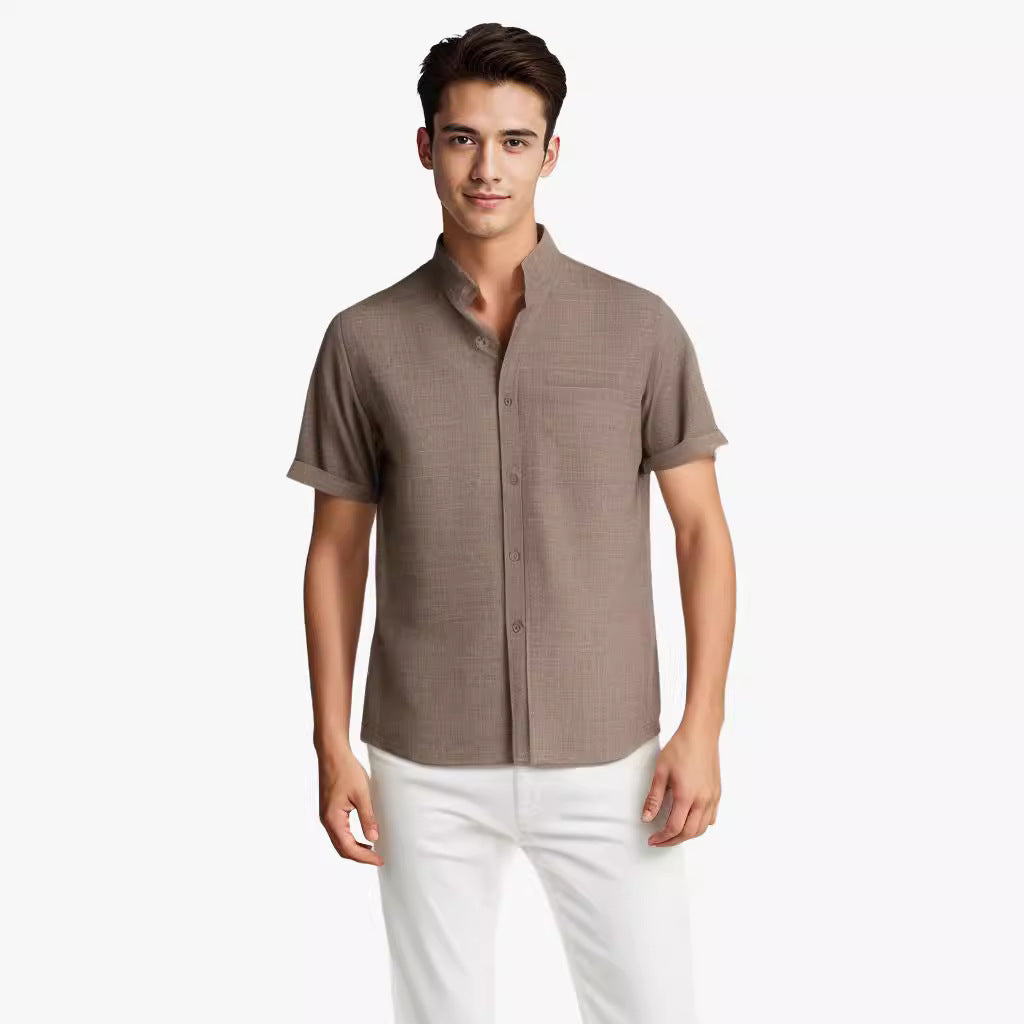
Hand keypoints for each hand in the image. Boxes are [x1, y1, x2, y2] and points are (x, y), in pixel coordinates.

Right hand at [318, 748, 383, 865]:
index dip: (365, 857)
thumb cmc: (346, 770)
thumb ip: (368, 818)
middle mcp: (326, 821)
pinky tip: (363, 836)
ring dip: (355, 848)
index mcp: (333, 819)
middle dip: (360, 856)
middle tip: (378, 858)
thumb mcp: (362, 794)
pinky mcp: (328, 810)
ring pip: (339, 841)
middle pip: (342, 848)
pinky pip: (339, 832)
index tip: (379, 859)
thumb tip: (374, 838)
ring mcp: (326, 816)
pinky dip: (350, 839)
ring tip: (372, 850)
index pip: (348, 848)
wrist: (332, 753)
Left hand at [640, 720, 720, 845]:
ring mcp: (712, 797)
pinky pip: (711, 817)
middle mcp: (702, 800)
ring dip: (687, 835)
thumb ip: (653, 798)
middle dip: (672, 840)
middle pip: (689, 832)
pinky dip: (700, 825)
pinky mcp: (717, 793)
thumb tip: (646, 818)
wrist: (700, 733)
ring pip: (702, 828)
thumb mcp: (660, 772)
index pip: (674, 828)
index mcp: (686, 796)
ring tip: (673, 834)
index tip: (652, 839)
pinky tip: (691, 822)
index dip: (662, 837)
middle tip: (659, 841)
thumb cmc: (680, 748)